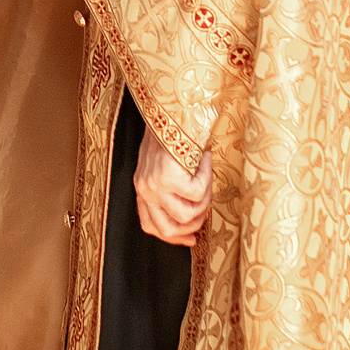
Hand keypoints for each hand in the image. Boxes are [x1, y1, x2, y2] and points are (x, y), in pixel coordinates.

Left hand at [131, 118, 209, 246]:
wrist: (167, 110)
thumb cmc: (168, 133)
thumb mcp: (161, 164)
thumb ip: (167, 188)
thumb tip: (190, 215)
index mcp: (141, 188)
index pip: (151, 226)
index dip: (172, 237)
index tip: (191, 239)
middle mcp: (144, 190)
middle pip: (167, 229)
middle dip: (191, 227)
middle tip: (206, 213)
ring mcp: (155, 185)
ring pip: (185, 216)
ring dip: (203, 204)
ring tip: (208, 182)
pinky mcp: (168, 178)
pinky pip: (196, 194)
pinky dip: (207, 179)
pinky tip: (206, 161)